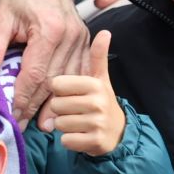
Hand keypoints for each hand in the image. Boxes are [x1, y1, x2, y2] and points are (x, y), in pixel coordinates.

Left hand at [0, 0, 86, 123]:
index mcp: (49, 30)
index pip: (36, 74)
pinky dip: (71, 89)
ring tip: (44, 124)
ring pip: (69, 79)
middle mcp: (69, 36)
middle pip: (54, 81)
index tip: (14, 115)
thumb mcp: (0, 18)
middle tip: (25, 126)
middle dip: (38, 106)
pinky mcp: (85, 39)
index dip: (24, 98)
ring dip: (57, 103)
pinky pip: (81, 70)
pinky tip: (62, 104)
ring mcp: (80, 38)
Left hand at [42, 30, 125, 155]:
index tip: (70, 93)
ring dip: (64, 125)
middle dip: (60, 109)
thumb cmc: (100, 101)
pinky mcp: (95, 142)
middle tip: (75, 110)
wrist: (118, 133)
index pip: (57, 84)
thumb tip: (105, 32)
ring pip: (59, 124)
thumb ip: (97, 55)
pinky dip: (69, 140)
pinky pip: (65, 140)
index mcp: (95, 83)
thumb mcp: (99, 78)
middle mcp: (97, 102)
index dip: (59, 91)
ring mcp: (97, 123)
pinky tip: (81, 134)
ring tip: (78, 121)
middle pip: (55, 105)